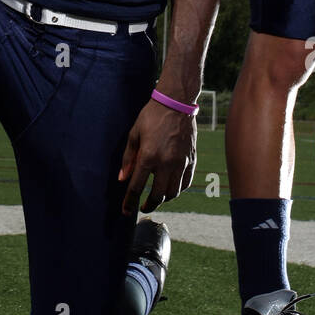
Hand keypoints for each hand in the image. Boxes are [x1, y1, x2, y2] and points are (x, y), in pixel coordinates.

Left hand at [118, 97, 196, 215]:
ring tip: (157, 197)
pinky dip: (178, 190)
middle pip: (158, 195)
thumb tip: (122, 179)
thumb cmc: (152, 116)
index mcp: (148, 157)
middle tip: (143, 206)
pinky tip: (172, 188)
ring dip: (164, 199)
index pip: (136, 187)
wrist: (176, 103)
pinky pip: (186, 182)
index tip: (126, 211)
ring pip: (174, 192)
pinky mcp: (191, 159)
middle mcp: (166, 163)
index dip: (129, 202)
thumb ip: (128, 158)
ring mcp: (181, 162)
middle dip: (149, 204)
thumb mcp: (134, 134)